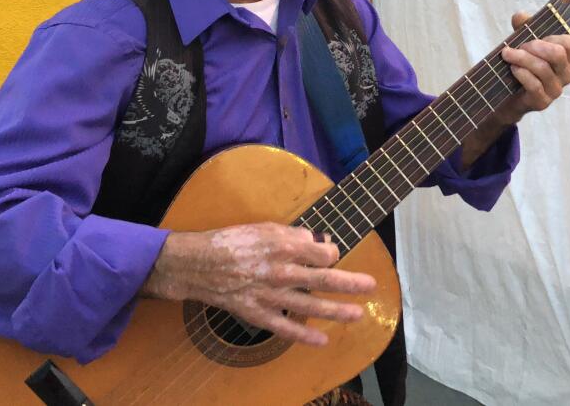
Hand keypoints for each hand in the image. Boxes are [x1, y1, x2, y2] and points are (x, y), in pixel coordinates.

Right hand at [141, 223, 376, 345]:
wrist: (198, 264)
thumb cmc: (233, 241)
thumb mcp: (265, 227)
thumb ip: (294, 235)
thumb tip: (319, 242)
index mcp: (284, 246)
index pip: (323, 253)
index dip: (331, 253)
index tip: (330, 255)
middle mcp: (282, 271)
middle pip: (325, 279)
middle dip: (352, 283)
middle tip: (371, 286)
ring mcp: (271, 295)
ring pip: (311, 306)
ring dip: (338, 311)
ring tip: (358, 314)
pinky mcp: (259, 314)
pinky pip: (286, 328)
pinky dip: (305, 336)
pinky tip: (322, 341)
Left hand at [495, 11, 569, 123]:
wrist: (508, 97)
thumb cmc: (522, 67)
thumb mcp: (523, 43)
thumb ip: (523, 27)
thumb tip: (520, 16)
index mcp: (566, 58)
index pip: (569, 43)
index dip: (550, 37)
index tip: (534, 37)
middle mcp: (565, 75)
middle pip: (557, 54)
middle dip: (535, 46)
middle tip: (519, 46)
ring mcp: (556, 90)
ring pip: (542, 69)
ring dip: (522, 58)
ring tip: (509, 55)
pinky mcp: (543, 102)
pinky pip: (534, 85)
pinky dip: (521, 74)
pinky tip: (513, 69)